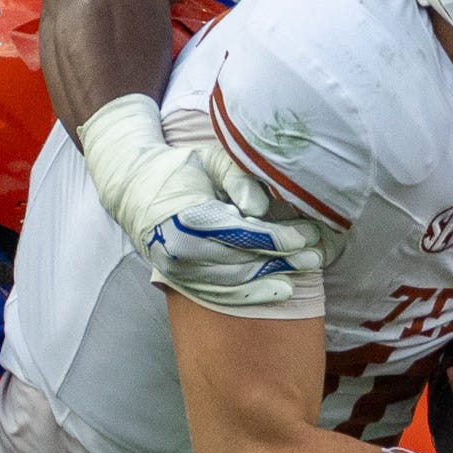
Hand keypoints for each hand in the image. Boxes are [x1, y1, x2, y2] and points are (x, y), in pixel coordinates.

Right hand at [82, 95, 323, 307]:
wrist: (134, 189)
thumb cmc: (180, 169)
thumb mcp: (210, 159)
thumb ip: (238, 179)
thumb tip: (261, 209)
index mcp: (187, 216)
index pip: (242, 234)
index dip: (278, 238)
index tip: (308, 236)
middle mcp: (180, 249)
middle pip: (242, 262)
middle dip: (283, 260)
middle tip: (318, 255)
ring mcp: (178, 270)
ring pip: (234, 282)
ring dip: (272, 279)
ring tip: (305, 272)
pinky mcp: (179, 280)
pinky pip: (219, 293)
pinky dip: (251, 294)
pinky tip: (279, 290)